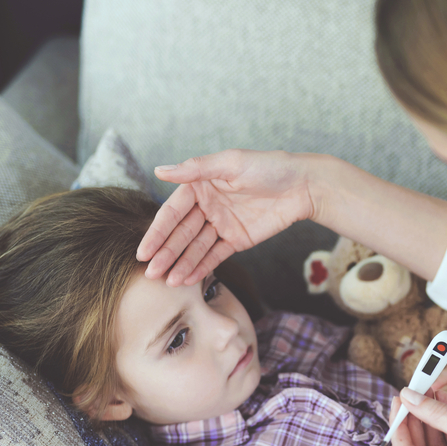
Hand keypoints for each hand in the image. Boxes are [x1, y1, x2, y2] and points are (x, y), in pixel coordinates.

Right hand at [137, 149, 324, 284]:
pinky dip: (201, 267)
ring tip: (168, 282)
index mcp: (200, 186)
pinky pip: (215, 256)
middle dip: (166, 254)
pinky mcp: (236, 240)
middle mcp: (206, 206)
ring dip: (181, 264)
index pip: (172, 213)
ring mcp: (221, 224)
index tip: (144, 252)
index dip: (157, 232)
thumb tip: (159, 170)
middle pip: (181, 233)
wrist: (303, 186)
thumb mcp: (231, 163)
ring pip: (196, 248)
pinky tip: (186, 279)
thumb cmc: (268, 166)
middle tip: (151, 274)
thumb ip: (196, 169)